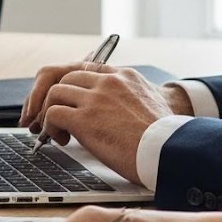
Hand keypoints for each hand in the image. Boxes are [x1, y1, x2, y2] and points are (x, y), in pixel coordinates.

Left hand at [19, 64, 171, 180]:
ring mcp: (95, 98)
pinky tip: (62, 139)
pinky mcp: (84, 118)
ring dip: (51, 112)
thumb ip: (131, 99)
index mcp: (126, 76)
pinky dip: (50, 127)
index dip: (74, 86)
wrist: (171, 151)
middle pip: (66, 78)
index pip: (88, 69)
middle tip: (59, 118)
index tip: (71, 102)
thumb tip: (118, 113)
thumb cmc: (166, 137)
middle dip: (57, 98)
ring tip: (59, 131)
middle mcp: (109, 82)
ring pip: (55, 93)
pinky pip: (53, 114)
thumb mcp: (153, 104)